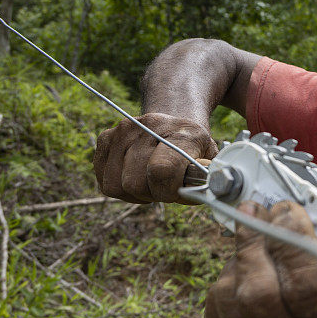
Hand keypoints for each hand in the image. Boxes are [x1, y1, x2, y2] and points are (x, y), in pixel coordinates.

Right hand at [93, 113, 217, 203]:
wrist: (174, 123)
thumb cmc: (194, 149)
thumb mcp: (211, 159)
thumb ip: (209, 177)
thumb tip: (208, 191)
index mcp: (181, 132)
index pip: (161, 170)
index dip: (168, 191)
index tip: (177, 192)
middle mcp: (148, 126)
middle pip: (135, 183)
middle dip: (152, 194)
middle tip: (166, 187)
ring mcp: (123, 130)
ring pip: (116, 185)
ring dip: (136, 193)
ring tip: (153, 183)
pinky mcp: (106, 138)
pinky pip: (105, 182)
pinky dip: (121, 189)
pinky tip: (138, 178)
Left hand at [205, 157, 316, 317]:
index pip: (308, 289)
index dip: (292, 242)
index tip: (289, 211)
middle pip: (260, 299)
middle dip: (255, 244)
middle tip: (260, 212)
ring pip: (232, 301)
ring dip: (241, 257)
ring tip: (256, 236)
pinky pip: (216, 310)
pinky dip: (228, 278)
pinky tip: (249, 266)